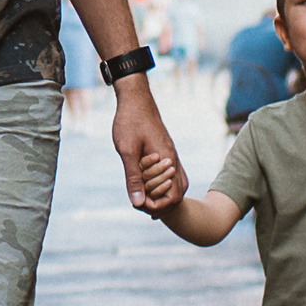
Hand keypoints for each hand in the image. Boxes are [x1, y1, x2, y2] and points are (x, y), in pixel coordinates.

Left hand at [110, 79, 179, 217]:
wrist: (136, 99)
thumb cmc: (130, 122)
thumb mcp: (127, 151)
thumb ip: (133, 178)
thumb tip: (137, 203)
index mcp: (167, 161)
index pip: (173, 198)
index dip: (156, 206)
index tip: (137, 203)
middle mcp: (174, 160)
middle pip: (178, 194)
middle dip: (160, 203)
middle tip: (138, 202)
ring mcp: (172, 156)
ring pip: (176, 185)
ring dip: (161, 194)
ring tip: (142, 196)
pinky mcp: (166, 152)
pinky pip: (171, 175)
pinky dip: (161, 184)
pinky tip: (146, 184)